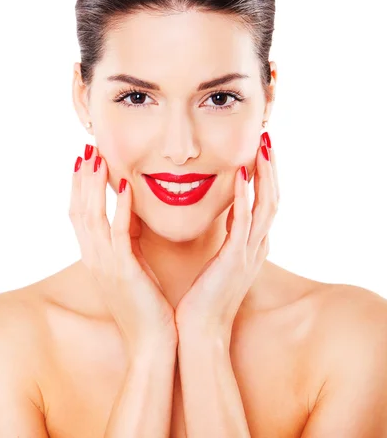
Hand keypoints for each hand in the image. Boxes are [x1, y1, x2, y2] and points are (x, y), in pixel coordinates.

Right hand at [69, 144, 177, 354]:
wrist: (153, 345)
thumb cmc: (147, 306)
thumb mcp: (132, 269)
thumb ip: (128, 243)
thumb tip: (133, 215)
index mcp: (96, 258)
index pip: (80, 215)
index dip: (79, 187)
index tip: (85, 160)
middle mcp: (95, 259)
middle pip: (79, 210)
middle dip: (82, 179)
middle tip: (87, 149)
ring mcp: (106, 265)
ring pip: (92, 217)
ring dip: (94, 185)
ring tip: (98, 158)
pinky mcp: (124, 272)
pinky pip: (118, 234)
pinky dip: (120, 208)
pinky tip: (125, 185)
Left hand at [175, 133, 278, 345]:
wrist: (198, 332)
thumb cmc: (202, 298)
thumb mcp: (219, 262)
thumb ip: (225, 238)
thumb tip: (221, 215)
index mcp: (251, 246)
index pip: (264, 202)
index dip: (265, 174)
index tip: (259, 149)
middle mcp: (256, 246)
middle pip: (272, 198)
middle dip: (271, 167)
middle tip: (266, 138)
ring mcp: (249, 253)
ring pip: (266, 205)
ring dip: (265, 174)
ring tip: (262, 146)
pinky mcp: (235, 260)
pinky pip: (245, 223)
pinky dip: (246, 197)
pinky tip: (243, 175)